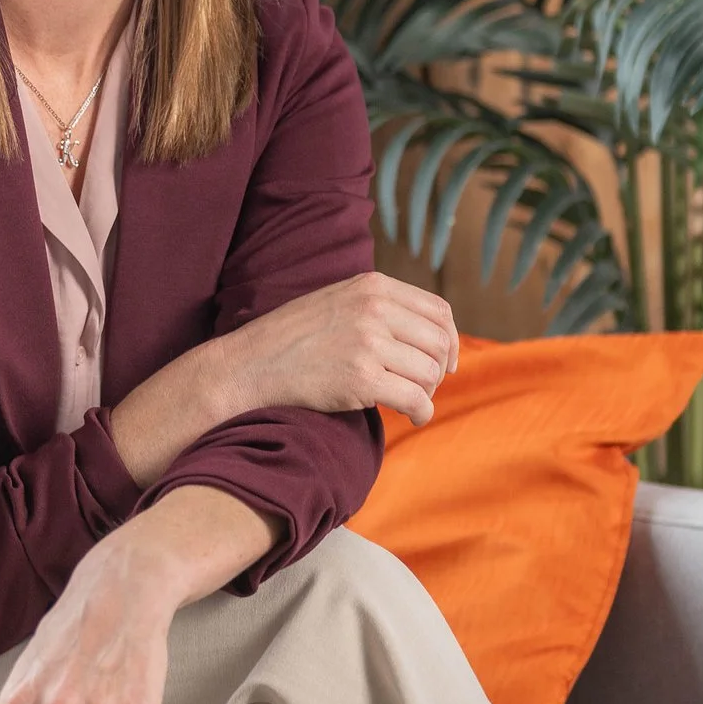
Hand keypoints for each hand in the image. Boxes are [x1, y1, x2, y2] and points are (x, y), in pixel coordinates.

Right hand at [216, 271, 457, 427]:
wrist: (252, 363)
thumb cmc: (295, 337)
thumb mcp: (340, 300)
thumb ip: (380, 306)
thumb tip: (429, 331)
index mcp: (373, 286)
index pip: (438, 311)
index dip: (449, 340)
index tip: (445, 361)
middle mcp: (374, 309)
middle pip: (438, 343)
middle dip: (438, 370)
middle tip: (422, 387)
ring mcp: (368, 343)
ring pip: (429, 373)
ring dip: (426, 393)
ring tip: (410, 401)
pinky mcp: (362, 379)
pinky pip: (415, 399)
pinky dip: (421, 413)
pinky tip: (411, 417)